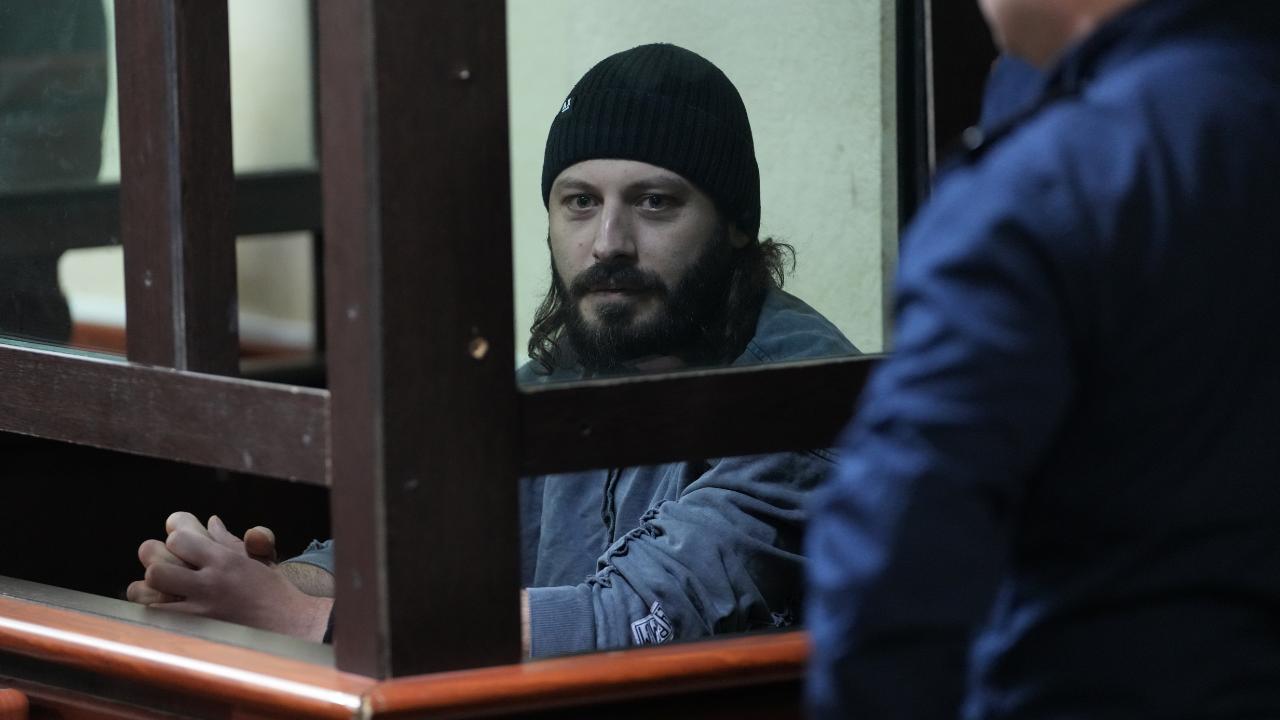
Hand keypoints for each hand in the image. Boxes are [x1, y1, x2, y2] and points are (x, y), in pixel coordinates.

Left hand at [127, 512, 331, 639]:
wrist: (291, 625)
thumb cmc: (274, 591)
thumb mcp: (258, 559)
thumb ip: (229, 540)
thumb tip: (211, 522)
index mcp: (225, 559)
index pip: (177, 537)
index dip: (175, 538)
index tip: (182, 545)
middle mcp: (210, 582)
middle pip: (155, 560)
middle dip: (155, 558)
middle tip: (167, 565)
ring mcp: (200, 608)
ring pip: (146, 588)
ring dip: (148, 586)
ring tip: (161, 588)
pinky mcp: (196, 630)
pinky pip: (154, 616)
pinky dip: (152, 610)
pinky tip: (163, 609)